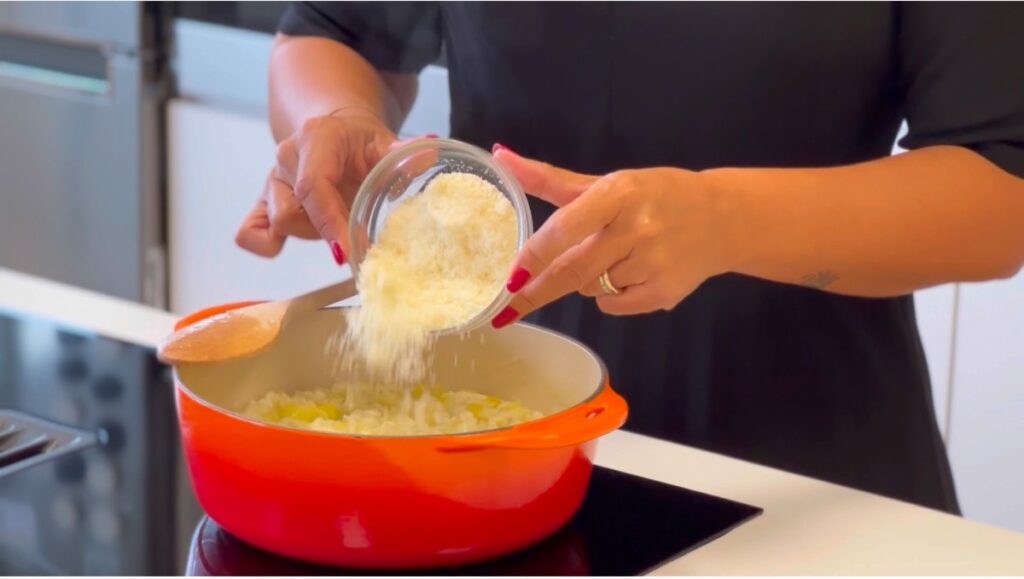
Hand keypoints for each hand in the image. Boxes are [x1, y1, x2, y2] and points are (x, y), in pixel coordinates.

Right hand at [235, 111, 400, 261]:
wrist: (336, 133)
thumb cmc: (359, 142)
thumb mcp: (383, 141)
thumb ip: (402, 151)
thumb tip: (427, 152)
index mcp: (315, 138)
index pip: (313, 185)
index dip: (329, 221)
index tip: (348, 249)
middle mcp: (287, 158)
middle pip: (292, 212)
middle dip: (325, 231)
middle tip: (356, 234)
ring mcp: (272, 182)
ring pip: (279, 223)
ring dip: (312, 233)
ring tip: (338, 222)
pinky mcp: (263, 204)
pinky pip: (249, 233)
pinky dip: (268, 244)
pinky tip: (293, 243)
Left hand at [491, 146, 733, 326]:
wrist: (721, 219)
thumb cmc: (655, 196)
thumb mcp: (606, 182)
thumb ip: (550, 178)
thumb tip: (501, 155)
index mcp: (619, 193)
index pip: (566, 228)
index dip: (534, 256)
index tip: (510, 279)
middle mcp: (637, 228)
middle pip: (573, 271)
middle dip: (536, 291)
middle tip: (507, 309)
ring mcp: (653, 264)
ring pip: (589, 288)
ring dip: (584, 281)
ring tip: (615, 257)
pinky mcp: (664, 293)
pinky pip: (612, 305)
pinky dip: (609, 296)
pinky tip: (632, 273)